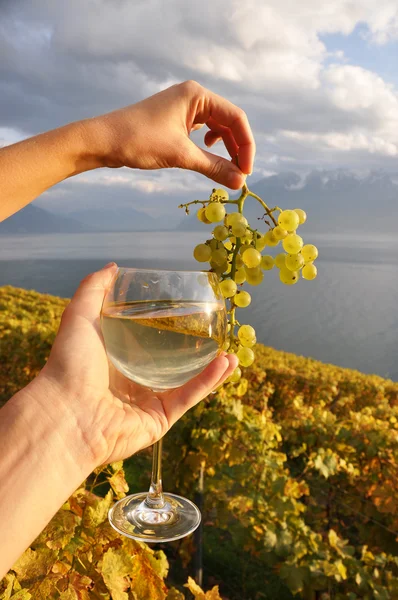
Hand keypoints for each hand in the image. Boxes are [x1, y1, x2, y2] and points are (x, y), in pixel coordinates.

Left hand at [36, 263, 237, 466]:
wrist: (64, 412)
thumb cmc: (68, 364)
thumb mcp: (79, 316)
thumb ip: (94, 289)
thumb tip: (114, 266)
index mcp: (117, 360)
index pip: (149, 343)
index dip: (170, 330)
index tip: (190, 313)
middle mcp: (134, 383)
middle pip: (173, 365)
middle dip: (199, 353)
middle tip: (218, 336)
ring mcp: (147, 403)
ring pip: (187, 384)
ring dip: (213, 370)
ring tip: (233, 353)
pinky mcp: (158, 420)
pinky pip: (187, 398)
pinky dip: (207, 381)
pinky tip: (226, 363)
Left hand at [88, 80, 254, 188]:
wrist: (102, 141)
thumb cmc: (139, 141)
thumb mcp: (181, 155)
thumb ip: (214, 167)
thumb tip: (240, 183)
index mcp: (197, 95)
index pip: (235, 118)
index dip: (246, 146)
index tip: (246, 172)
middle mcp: (192, 97)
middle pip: (228, 123)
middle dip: (236, 149)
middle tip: (240, 176)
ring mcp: (183, 108)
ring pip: (215, 128)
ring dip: (224, 150)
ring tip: (227, 170)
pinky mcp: (174, 120)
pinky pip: (201, 132)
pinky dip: (209, 147)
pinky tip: (206, 155)